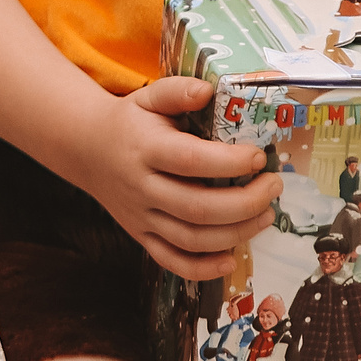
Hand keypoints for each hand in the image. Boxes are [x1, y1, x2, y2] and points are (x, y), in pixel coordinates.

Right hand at [68, 77, 278, 278]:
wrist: (86, 149)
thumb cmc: (129, 122)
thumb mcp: (148, 98)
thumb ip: (176, 91)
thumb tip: (208, 91)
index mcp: (145, 149)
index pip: (191, 161)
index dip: (230, 163)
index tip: (259, 156)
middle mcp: (141, 187)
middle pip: (198, 208)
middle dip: (246, 202)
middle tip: (274, 187)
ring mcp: (140, 215)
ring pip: (191, 239)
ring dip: (236, 233)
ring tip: (265, 216)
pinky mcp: (141, 235)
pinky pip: (172, 261)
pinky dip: (203, 269)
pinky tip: (231, 260)